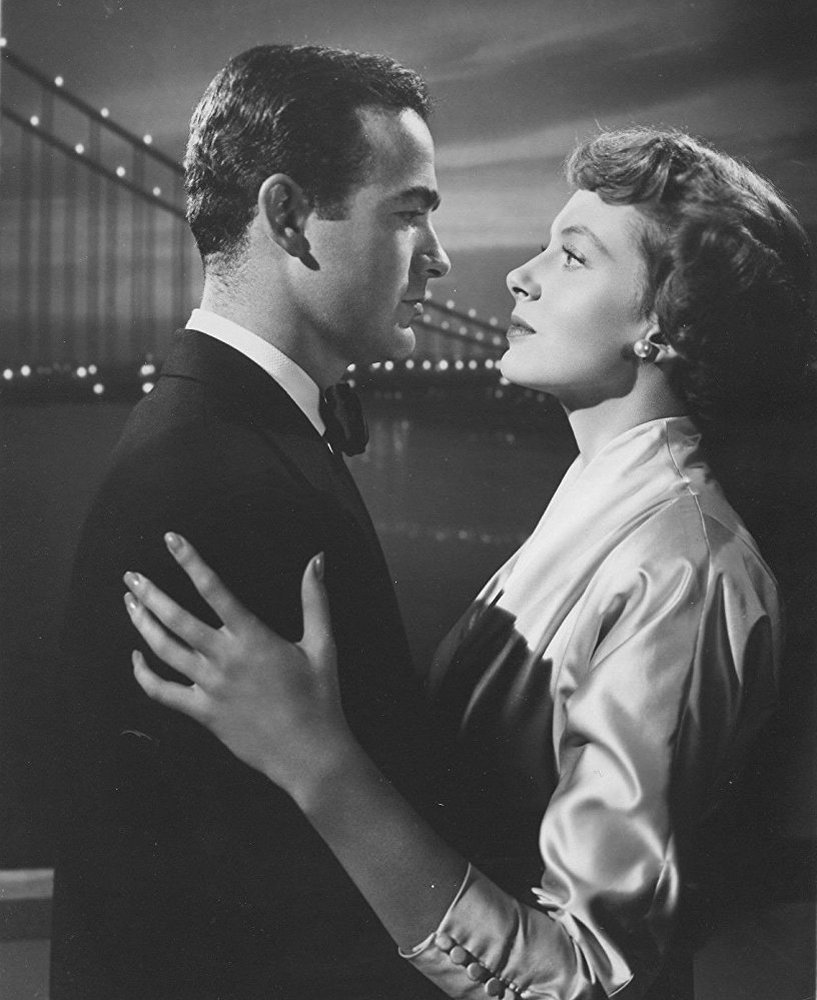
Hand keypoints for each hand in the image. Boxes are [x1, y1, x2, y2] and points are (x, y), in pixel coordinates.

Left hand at [123, 533, 352, 796]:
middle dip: (150, 593)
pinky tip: (135, 657)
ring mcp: (210, 687)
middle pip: (176, 619)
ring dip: (142, 624)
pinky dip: (143, 674)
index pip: (214, 590)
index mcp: (253, 638)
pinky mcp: (203, 712)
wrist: (309, 753)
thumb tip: (316, 560)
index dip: (191, 561)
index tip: (171, 540)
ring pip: (164, 650)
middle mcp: (225, 659)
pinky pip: (162, 692)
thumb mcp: (323, 644)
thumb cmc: (319, 697)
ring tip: (130, 603)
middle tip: (131, 575)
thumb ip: (315, 600)